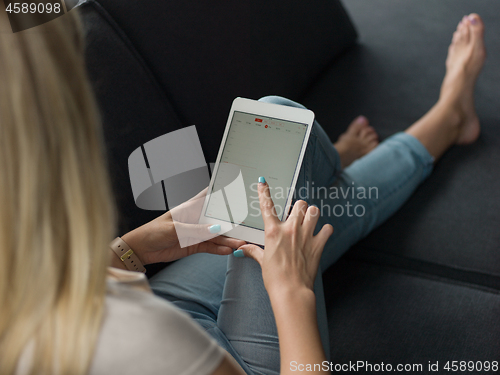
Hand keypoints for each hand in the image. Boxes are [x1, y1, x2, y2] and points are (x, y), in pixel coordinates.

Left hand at [121, 188, 245, 264]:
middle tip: (246, 226)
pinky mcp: (195, 245)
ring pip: (217, 235)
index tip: (237, 187)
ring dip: (228, 240)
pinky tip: (228, 250)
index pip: (209, 196)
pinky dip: (219, 249)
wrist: (142, 250)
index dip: (222, 191)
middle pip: (218, 218)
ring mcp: (197, 232)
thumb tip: (216, 229)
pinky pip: (211, 246)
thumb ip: (197, 230)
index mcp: (190, 208)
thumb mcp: (175, 229)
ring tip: (240, 243)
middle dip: (231, 222)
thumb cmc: (153, 232)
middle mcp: (196, 218)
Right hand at [237, 180, 332, 295]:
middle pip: (299, 204)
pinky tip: (321, 234)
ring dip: (312, 214)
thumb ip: (254, 251)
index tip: (263, 183)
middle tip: (296, 215)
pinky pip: (327, 229)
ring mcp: (306, 236)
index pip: (267, 206)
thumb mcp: (262, 262)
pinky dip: (325, 230)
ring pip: (314, 211)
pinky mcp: (318, 245)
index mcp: (274, 232)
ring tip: (309, 221)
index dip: (264, 192)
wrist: (291, 291)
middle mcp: (290, 229)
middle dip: (299, 207)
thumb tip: (243, 249)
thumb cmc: (275, 278)